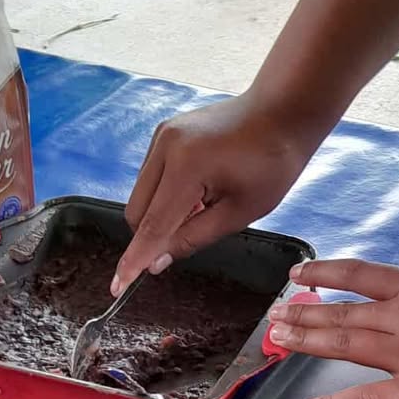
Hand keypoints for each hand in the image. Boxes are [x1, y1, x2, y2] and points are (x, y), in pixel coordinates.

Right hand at [112, 95, 311, 294]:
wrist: (281, 112)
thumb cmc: (271, 162)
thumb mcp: (239, 213)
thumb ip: (193, 238)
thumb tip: (157, 261)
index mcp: (186, 167)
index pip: (152, 226)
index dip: (135, 260)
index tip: (117, 286)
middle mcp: (165, 146)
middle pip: (136, 211)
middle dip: (152, 235)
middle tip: (185, 241)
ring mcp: (162, 136)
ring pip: (141, 194)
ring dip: (160, 214)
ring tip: (204, 206)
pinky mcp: (164, 133)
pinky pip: (151, 176)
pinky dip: (165, 194)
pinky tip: (198, 191)